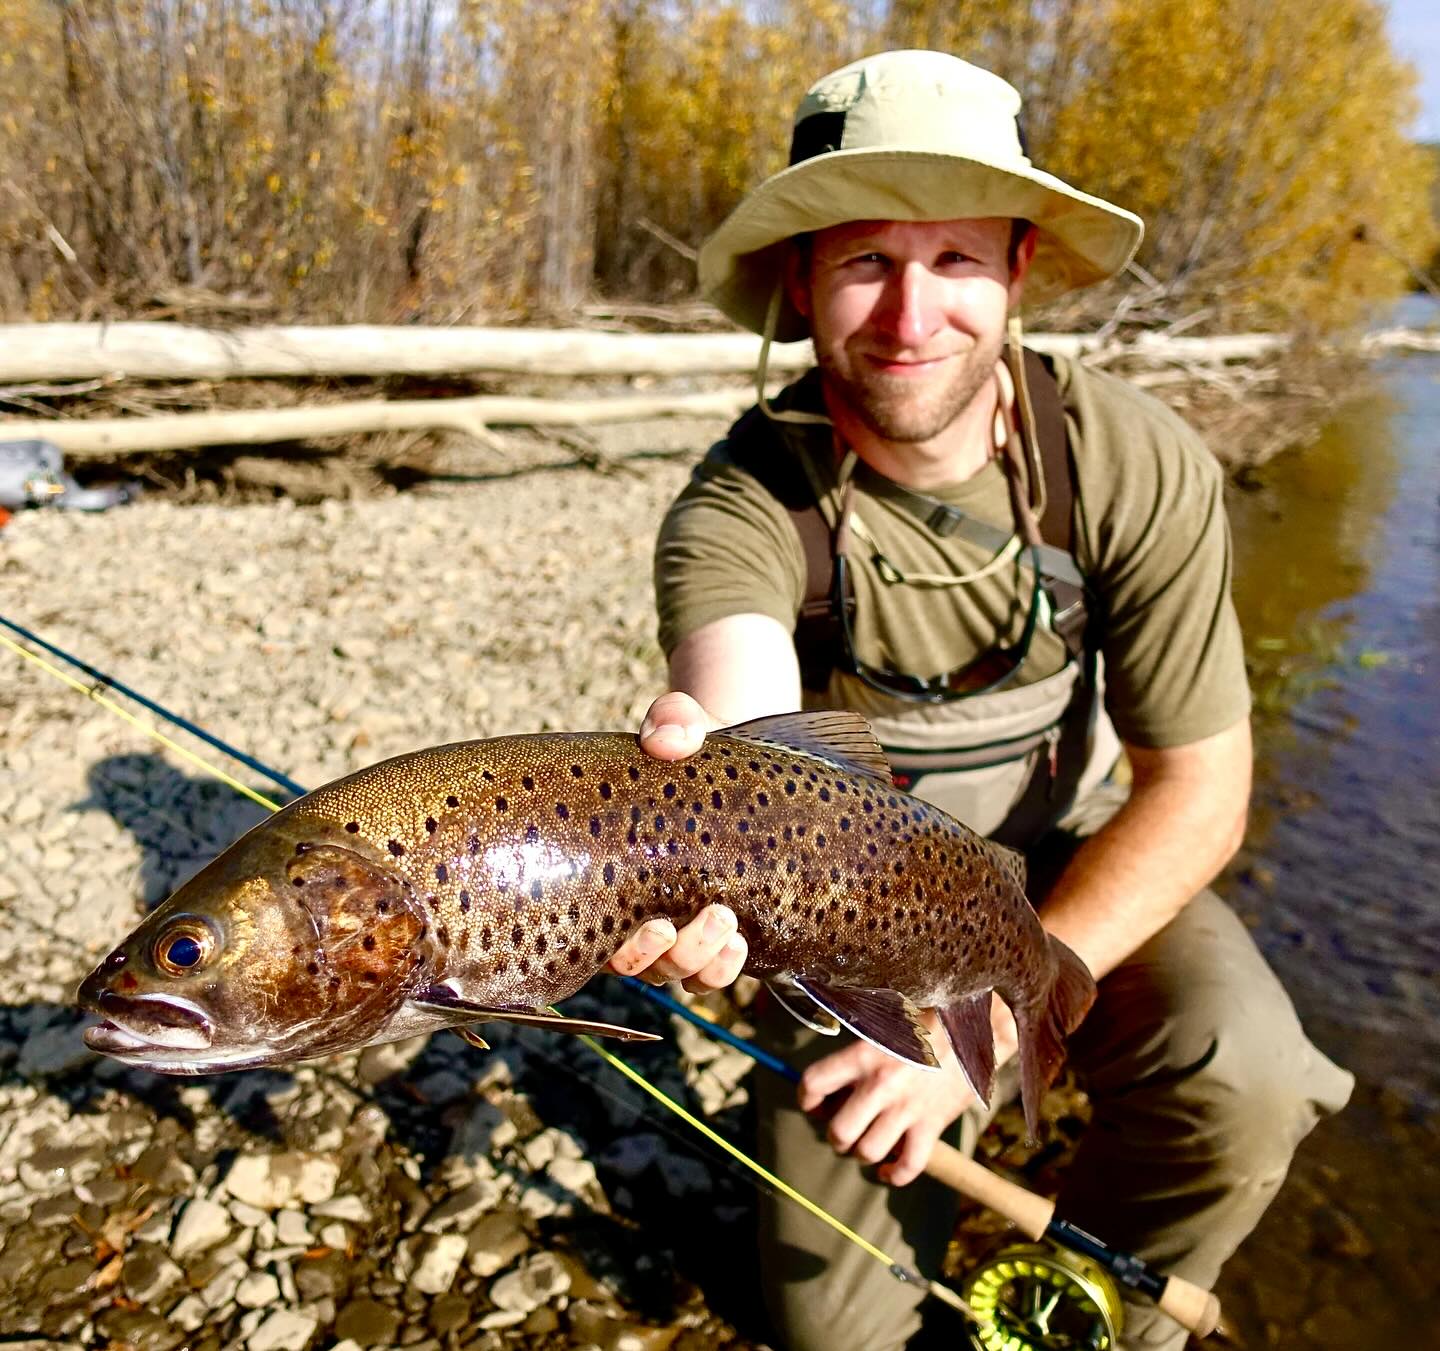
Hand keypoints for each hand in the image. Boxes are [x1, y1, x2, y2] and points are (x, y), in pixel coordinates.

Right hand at [603, 692, 747, 993]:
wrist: (731, 756)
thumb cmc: (688, 747)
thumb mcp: (678, 727)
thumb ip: (671, 722)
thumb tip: (669, 739)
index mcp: (607, 873)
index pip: (593, 934)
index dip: (619, 945)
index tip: (651, 920)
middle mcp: (635, 911)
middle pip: (637, 965)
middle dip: (659, 955)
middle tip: (675, 923)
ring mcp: (678, 926)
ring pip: (677, 973)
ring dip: (697, 961)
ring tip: (725, 925)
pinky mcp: (716, 930)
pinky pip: (711, 973)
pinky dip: (722, 968)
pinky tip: (740, 942)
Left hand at [798, 1013, 976, 1186]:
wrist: (974, 1029)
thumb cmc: (926, 1020)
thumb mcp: (885, 1022)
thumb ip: (859, 1047)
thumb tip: (835, 1075)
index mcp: (863, 1054)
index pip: (814, 1082)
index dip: (807, 1098)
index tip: (814, 1103)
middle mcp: (880, 1085)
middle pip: (839, 1131)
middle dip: (835, 1137)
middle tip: (841, 1130)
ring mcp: (907, 1108)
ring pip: (869, 1152)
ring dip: (862, 1154)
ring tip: (865, 1145)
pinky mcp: (932, 1125)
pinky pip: (909, 1166)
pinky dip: (895, 1175)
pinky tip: (888, 1169)